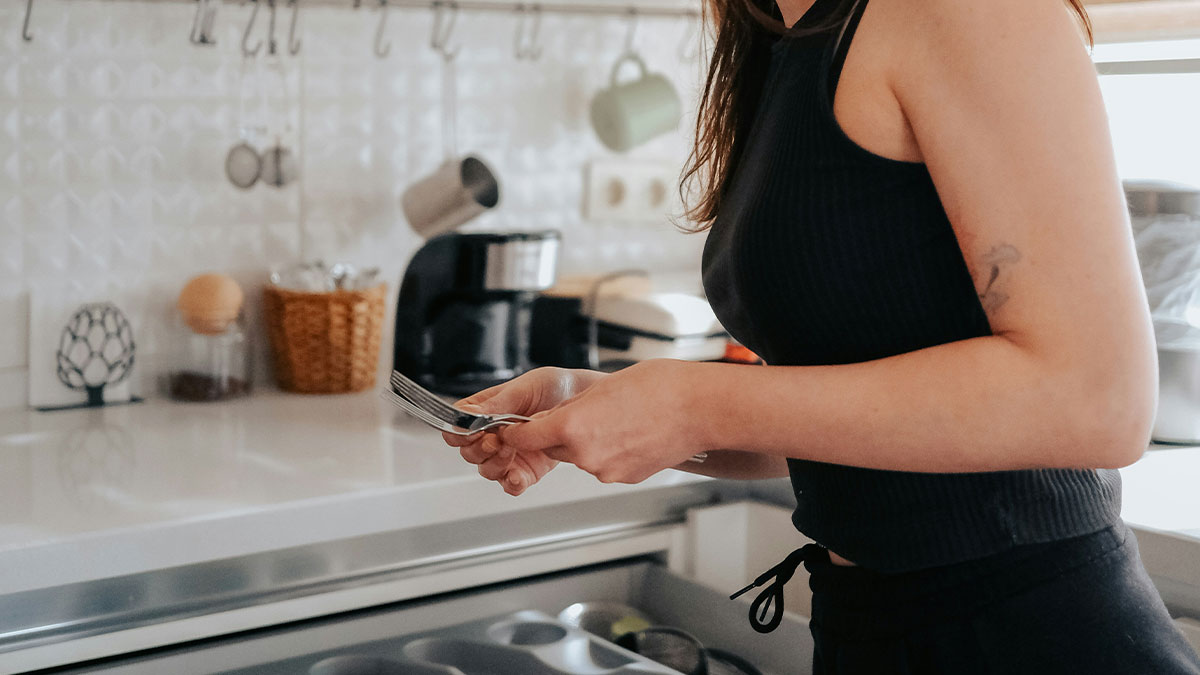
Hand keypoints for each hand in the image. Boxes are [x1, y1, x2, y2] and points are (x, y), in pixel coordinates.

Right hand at [443, 367, 605, 494]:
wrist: (584, 401)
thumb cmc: (554, 387)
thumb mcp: (524, 388)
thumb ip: (496, 405)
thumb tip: (468, 415)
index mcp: (485, 411)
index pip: (457, 426)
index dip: (458, 432)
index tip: (470, 431)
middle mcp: (493, 434)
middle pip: (468, 452)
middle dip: (478, 449)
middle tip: (495, 439)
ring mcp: (509, 454)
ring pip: (486, 470)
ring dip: (494, 464)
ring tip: (510, 451)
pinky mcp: (527, 470)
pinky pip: (511, 484)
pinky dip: (511, 483)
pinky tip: (517, 475)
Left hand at [497, 360, 709, 484]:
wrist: (699, 409)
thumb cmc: (660, 389)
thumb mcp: (603, 386)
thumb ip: (573, 406)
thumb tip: (555, 416)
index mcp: (572, 426)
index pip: (527, 436)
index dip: (518, 431)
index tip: (512, 429)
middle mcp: (585, 454)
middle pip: (556, 447)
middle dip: (561, 433)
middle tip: (588, 412)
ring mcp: (606, 470)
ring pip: (582, 457)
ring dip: (590, 442)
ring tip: (621, 420)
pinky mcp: (625, 478)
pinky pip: (606, 465)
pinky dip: (612, 452)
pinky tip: (632, 434)